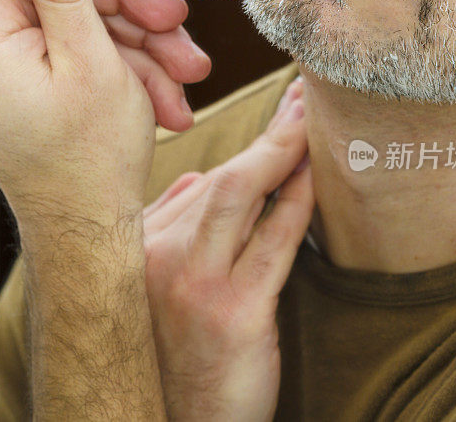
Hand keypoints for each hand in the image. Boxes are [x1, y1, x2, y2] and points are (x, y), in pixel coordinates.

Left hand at [0, 0, 209, 221]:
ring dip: (135, 40)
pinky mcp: (27, 86)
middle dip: (118, 0)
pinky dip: (120, 65)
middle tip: (170, 17)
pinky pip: (72, 52)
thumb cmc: (88, 168)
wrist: (88, 233)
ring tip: (182, 72)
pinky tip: (162, 94)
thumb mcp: (89, 63)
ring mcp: (4, 72)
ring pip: (72, 21)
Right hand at [143, 78, 313, 420]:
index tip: (279, 116)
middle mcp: (159, 260)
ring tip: (315, 117)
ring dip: (284, 149)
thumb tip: (197, 178)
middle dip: (271, 134)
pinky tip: (316, 174)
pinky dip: (297, 200)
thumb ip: (171, 228)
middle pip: (221, 179)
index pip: (201, 184)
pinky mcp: (233, 313)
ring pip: (242, 195)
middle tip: (305, 100)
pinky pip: (273, 241)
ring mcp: (194, 285)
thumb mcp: (158, 289)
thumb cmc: (176, 356)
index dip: (246, 149)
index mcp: (140, 250)